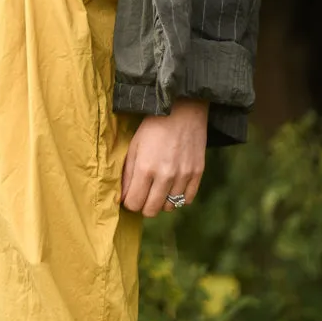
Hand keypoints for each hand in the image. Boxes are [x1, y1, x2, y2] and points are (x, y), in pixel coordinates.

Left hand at [118, 98, 207, 216]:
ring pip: (170, 207)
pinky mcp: (197, 173)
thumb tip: (123, 197)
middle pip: (151, 210)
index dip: (129, 203)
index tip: (130, 196)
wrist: (183, 110)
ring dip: (162, 201)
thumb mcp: (134, 146)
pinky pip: (187, 199)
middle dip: (143, 206)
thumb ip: (128, 174)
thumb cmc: (153, 127)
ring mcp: (183, 175)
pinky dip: (179, 197)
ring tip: (159, 188)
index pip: (134, 203)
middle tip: (143, 196)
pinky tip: (173, 186)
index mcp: (145, 168)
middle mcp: (165, 175)